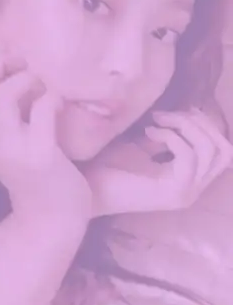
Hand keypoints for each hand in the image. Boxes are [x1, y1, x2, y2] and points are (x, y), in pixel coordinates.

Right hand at [0, 55, 91, 219]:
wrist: (49, 213)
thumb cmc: (26, 169)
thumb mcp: (1, 137)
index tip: (1, 60)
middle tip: (20, 64)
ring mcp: (10, 147)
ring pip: (5, 94)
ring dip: (27, 80)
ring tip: (40, 86)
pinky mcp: (40, 153)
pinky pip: (42, 108)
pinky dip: (52, 98)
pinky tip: (58, 105)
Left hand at [86, 107, 232, 215]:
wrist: (86, 187)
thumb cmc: (108, 166)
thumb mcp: (143, 145)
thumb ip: (166, 137)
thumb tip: (181, 116)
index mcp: (189, 178)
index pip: (221, 149)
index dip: (203, 123)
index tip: (171, 112)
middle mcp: (194, 188)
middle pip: (223, 149)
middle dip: (197, 122)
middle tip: (164, 115)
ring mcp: (186, 192)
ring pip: (210, 150)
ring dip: (184, 126)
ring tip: (155, 121)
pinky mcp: (174, 192)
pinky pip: (189, 156)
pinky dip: (172, 137)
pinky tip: (149, 132)